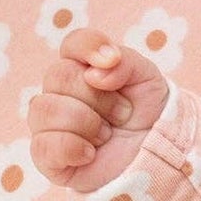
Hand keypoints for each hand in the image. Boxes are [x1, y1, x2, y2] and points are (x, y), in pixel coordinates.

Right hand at [26, 29, 170, 194]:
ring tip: (107, 135)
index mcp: (84, 69)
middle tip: (123, 114)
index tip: (111, 60)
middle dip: (100, 98)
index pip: (73, 44)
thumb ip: (126, 62)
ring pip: (46, 108)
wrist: (156, 156)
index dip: (89, 47)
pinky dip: (74, 149)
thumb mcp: (148, 80)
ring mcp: (49, 123)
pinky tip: (91, 154)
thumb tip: (93, 72)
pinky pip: (44, 145)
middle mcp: (60, 92)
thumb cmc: (148, 115)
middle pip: (59, 75)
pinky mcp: (46, 156)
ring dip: (88, 123)